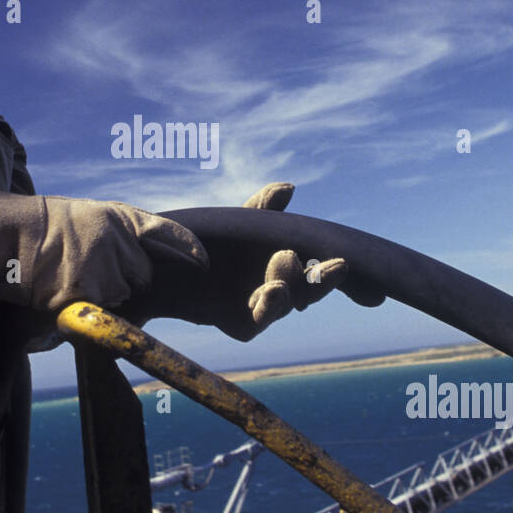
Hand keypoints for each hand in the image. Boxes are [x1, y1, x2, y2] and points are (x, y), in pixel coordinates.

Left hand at [117, 182, 363, 340]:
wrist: (169, 268)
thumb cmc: (214, 244)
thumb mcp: (238, 221)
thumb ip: (262, 208)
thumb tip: (288, 189)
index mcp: (289, 267)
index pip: (317, 271)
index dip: (331, 271)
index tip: (342, 260)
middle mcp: (282, 290)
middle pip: (309, 291)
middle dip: (320, 280)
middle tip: (327, 264)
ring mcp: (262, 309)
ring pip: (285, 303)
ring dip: (292, 285)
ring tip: (288, 261)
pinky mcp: (242, 324)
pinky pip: (259, 319)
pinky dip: (268, 304)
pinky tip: (273, 289)